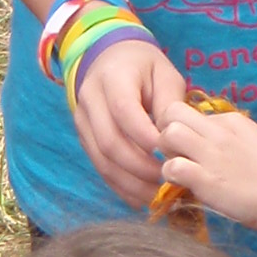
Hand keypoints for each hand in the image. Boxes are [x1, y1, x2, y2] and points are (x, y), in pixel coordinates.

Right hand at [71, 35, 186, 206]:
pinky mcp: (83, 137)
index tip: (172, 155)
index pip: (125, 112)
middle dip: (140, 168)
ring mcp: (82, 120)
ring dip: (129, 183)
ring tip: (156, 196)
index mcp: (113, 78)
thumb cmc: (145, 67)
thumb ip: (171, 103)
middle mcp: (90, 100)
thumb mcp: (165, 74)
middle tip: (167, 180)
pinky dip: (119, 186)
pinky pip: (98, 166)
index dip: (147, 138)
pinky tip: (140, 198)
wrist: (110, 58)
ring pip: (101, 160)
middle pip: (109, 142)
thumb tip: (174, 138)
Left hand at [153, 99, 256, 237]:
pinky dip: (171, 177)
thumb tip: (214, 147)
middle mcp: (219, 132)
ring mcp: (212, 154)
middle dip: (166, 131)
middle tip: (178, 154)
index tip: (193, 147)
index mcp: (233, 121)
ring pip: (167, 134)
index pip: (192, 111)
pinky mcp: (206, 180)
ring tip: (180, 170)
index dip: (186, 129)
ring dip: (167, 152)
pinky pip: (171, 167)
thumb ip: (233, 140)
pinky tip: (185, 186)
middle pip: (172, 113)